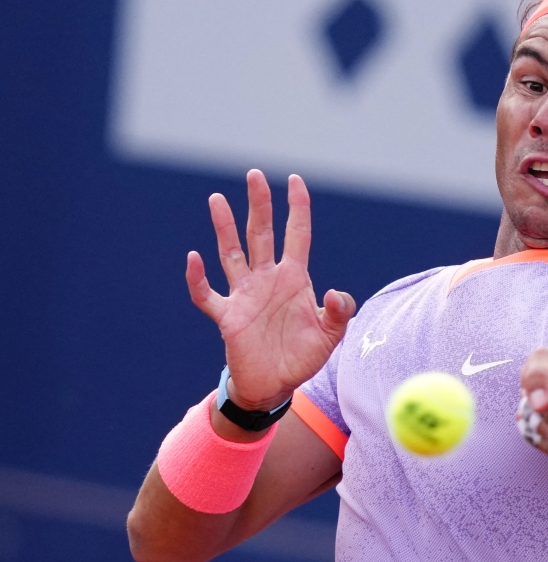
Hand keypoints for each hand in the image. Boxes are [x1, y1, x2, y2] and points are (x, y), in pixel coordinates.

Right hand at [186, 170, 355, 410]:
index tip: (295, 179)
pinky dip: (198, 278)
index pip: (296, 234)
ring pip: (231, 253)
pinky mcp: (227, 316)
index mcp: (294, 279)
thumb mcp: (330, 337)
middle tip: (254, 174)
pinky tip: (193, 258)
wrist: (274, 386)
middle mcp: (267, 279)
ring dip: (224, 227)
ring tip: (217, 198)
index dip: (297, 207)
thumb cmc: (302, 358)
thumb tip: (335, 292)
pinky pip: (207, 294)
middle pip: (261, 233)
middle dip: (259, 204)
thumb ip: (338, 313)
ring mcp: (244, 295)